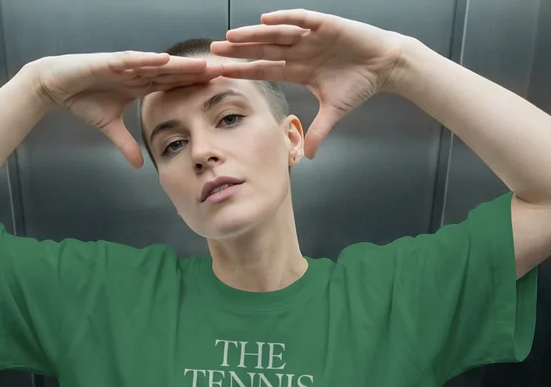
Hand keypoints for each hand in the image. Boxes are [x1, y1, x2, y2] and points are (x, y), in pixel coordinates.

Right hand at [34, 52, 224, 167]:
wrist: (56, 85)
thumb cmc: (83, 99)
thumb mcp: (110, 127)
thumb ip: (126, 144)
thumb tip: (138, 165)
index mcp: (141, 83)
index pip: (174, 84)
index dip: (195, 86)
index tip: (218, 88)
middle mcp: (138, 71)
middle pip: (174, 72)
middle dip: (198, 72)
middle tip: (224, 72)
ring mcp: (126, 64)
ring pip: (159, 64)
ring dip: (181, 64)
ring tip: (203, 66)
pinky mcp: (109, 61)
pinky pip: (133, 60)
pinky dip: (148, 60)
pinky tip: (166, 60)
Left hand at [210, 9, 405, 158]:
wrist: (384, 65)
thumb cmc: (359, 85)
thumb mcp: (334, 113)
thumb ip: (318, 132)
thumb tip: (308, 155)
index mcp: (298, 70)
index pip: (264, 69)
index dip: (242, 71)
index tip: (220, 73)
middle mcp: (299, 51)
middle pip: (263, 50)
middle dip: (239, 51)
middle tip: (213, 52)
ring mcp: (310, 37)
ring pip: (276, 35)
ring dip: (254, 35)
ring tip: (231, 36)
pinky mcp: (325, 25)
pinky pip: (301, 20)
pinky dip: (285, 19)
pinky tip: (265, 21)